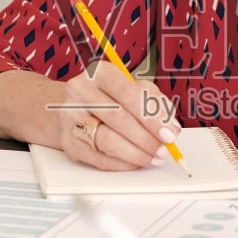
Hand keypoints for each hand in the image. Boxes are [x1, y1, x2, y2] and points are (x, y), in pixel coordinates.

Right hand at [51, 62, 182, 170]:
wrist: (71, 106)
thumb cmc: (109, 96)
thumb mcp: (132, 87)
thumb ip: (153, 102)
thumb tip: (170, 126)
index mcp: (99, 73)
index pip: (128, 94)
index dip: (152, 117)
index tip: (169, 133)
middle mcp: (80, 92)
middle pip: (119, 119)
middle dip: (147, 139)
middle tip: (165, 149)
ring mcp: (70, 117)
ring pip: (108, 141)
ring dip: (137, 154)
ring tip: (154, 157)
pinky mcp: (67, 141)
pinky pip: (99, 158)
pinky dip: (122, 164)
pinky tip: (136, 162)